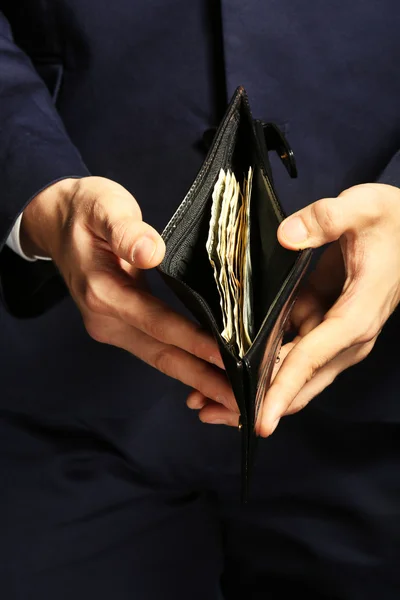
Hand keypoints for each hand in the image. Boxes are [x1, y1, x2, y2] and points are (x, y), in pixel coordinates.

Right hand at [21, 176, 236, 407]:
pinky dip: (185, 365)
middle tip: (242, 402)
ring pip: (161, 359)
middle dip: (203, 380)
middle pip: (162, 356)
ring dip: (197, 379)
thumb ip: (127, 231)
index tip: (230, 359)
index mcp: (103, 292)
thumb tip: (152, 252)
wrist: (57, 221)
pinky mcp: (120, 326)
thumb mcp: (104, 207)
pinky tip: (210, 375)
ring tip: (235, 397)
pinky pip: (156, 350)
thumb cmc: (85, 210)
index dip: (194, 342)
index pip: (158, 323)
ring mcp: (111, 328)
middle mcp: (106, 319)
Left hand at [192, 183, 399, 432]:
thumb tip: (285, 238)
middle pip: (300, 381)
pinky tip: (225, 363)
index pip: (313, 358)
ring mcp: (332, 332)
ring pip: (290, 372)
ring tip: (204, 399)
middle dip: (256, 403)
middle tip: (210, 413)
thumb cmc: (391, 223)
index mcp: (355, 316)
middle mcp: (345, 336)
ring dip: (251, 386)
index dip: (283, 388)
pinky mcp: (320, 322)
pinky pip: (288, 348)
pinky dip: (259, 360)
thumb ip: (326, 220)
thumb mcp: (363, 210)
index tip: (259, 420)